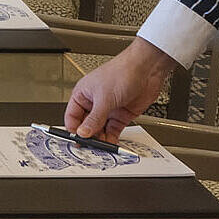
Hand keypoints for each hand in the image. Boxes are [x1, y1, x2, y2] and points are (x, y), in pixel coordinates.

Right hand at [63, 41, 179, 139]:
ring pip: (100, 130)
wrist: (146, 70)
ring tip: (102, 148)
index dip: (73, 129)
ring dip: (100, 139)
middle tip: (90, 148)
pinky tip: (111, 145)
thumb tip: (83, 133)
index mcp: (83, 94)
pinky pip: (113, 131)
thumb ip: (94, 118)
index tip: (77, 140)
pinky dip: (112, 139)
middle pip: (86, 125)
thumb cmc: (122, 72)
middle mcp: (94, 103)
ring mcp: (108, 110)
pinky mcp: (121, 115)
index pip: (72, 116)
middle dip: (88, 136)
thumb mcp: (104, 98)